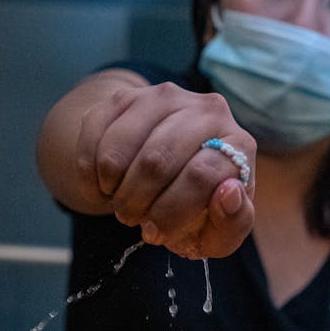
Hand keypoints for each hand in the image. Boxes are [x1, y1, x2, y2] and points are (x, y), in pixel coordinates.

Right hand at [77, 79, 255, 258]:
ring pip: (120, 151)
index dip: (171, 213)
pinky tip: (105, 185)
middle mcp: (207, 110)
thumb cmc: (196, 211)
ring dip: (114, 189)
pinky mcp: (126, 96)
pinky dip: (91, 174)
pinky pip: (95, 138)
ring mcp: (165, 97)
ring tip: (122, 202)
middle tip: (133, 219)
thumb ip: (233, 223)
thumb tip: (229, 193)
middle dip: (137, 204)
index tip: (156, 233)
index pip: (201, 175)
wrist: (162, 177)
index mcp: (238, 144)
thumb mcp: (218, 233)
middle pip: (157, 161)